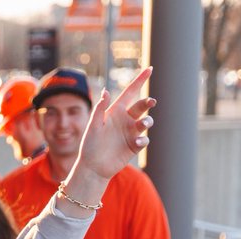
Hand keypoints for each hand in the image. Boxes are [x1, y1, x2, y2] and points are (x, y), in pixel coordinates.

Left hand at [60, 66, 155, 213]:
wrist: (92, 167)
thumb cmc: (90, 146)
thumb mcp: (93, 126)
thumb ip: (99, 109)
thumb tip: (105, 90)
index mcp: (115, 111)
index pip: (130, 92)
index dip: (139, 80)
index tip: (150, 69)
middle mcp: (125, 120)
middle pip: (141, 106)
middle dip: (147, 102)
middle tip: (150, 102)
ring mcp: (131, 132)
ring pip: (146, 121)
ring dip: (147, 121)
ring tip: (143, 124)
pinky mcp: (135, 145)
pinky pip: (144, 139)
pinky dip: (143, 139)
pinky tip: (137, 142)